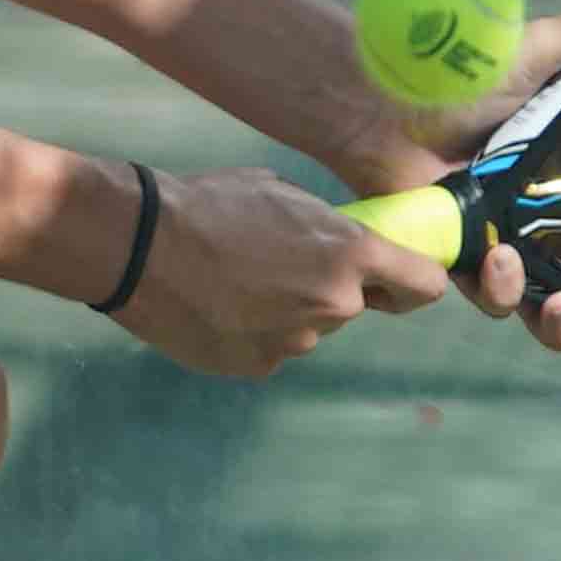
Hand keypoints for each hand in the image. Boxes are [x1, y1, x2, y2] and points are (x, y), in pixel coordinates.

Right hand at [100, 164, 455, 379]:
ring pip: (308, 328)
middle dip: (326, 288)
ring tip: (233, 283)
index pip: (423, 285)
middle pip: (353, 305)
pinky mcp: (258, 366)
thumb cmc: (207, 204)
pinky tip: (215, 307)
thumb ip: (321, 227)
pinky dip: (251, 333)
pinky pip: (269, 349)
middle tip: (277, 265)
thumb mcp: (279, 194)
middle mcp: (334, 304)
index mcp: (350, 254)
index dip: (413, 282)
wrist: (138, 246)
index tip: (397, 280)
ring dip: (285, 311)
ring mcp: (296, 342)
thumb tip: (330, 243)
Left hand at [370, 1, 560, 382]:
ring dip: (549, 318)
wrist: (385, 93)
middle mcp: (539, 224)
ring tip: (544, 288)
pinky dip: (495, 291)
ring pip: (532, 309)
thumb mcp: (540, 47)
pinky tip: (495, 265)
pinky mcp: (455, 255)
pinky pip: (481, 294)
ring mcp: (497, 243)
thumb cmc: (463, 73)